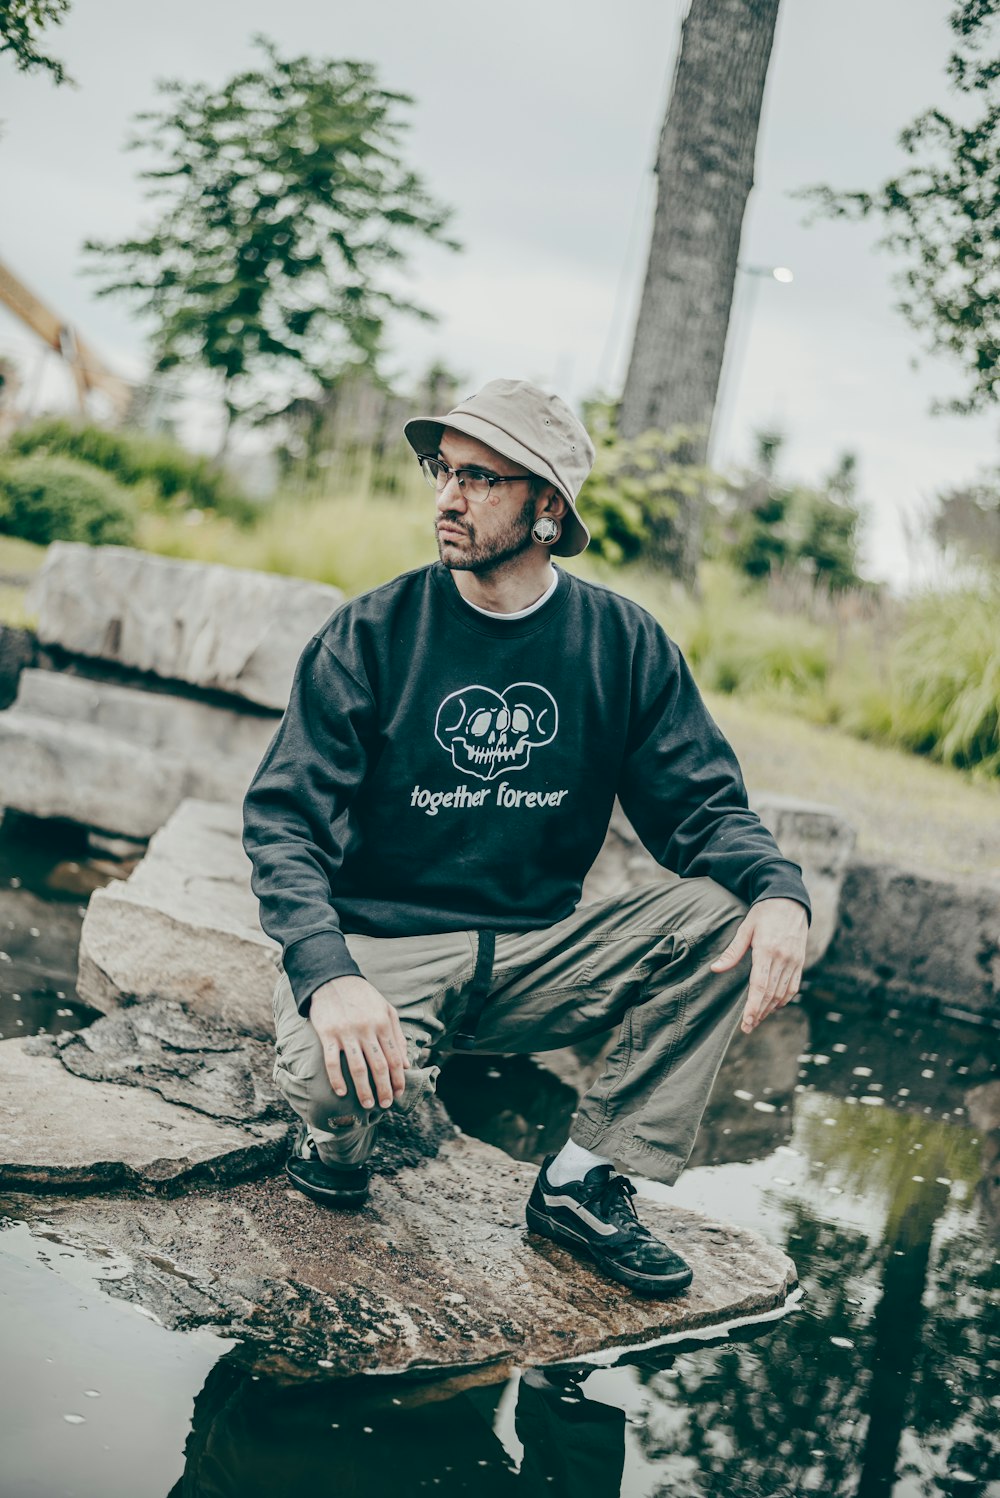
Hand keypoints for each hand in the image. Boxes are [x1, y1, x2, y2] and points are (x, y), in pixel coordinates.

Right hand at [309, 975, 406, 1109]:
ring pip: (358, 1068)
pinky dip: (337, 1079)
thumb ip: (398, 1036)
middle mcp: (367, 1029)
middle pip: (379, 1066)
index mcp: (383, 1024)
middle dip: (384, 1089)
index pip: (395, 1058)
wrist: (333, 979)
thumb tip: (407, 1064)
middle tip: (385, 1105)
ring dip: (364, 1090)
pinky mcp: (327, 1034)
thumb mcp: (386, 1010)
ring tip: (367, 1104)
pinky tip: (341, 1092)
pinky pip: (332, 1061)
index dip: (399, 1079)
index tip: (398, 1093)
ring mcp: (346, 1032)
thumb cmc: (362, 997)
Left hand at [709, 898, 808, 1034]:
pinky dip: (783, 1000)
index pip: (760, 985)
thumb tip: (715, 969)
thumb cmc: (763, 913)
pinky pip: (793, 987)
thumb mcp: (745, 928)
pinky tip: (772, 1006)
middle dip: (758, 1013)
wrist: (790, 901)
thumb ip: (732, 952)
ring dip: (769, 1009)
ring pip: (782, 993)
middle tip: (747, 1028)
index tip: (746, 1022)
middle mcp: (783, 958)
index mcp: (766, 950)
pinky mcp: (800, 962)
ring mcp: (794, 961)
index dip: (753, 1006)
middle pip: (770, 994)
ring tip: (756, 1020)